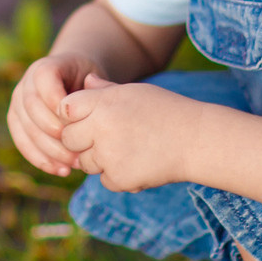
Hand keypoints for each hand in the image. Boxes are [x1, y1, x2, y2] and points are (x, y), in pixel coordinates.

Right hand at [6, 52, 103, 176]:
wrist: (74, 84)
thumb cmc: (90, 84)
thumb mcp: (96, 79)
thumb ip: (96, 86)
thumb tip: (90, 86)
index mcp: (45, 67)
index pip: (44, 80)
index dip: (57, 101)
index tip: (77, 121)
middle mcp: (25, 84)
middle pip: (32, 108)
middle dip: (55, 133)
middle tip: (78, 151)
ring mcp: (17, 104)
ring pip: (26, 129)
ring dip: (50, 151)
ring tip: (74, 165)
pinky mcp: (16, 122)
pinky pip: (22, 143)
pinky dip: (41, 160)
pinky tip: (61, 170)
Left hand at [58, 77, 193, 191]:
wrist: (195, 140)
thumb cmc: (166, 111)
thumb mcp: (135, 92)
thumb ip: (104, 90)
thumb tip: (84, 81)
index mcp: (103, 102)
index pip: (65, 109)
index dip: (74, 115)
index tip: (89, 118)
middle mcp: (101, 128)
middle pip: (68, 139)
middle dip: (81, 141)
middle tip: (106, 138)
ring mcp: (108, 156)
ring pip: (85, 163)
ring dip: (99, 160)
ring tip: (128, 148)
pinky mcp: (119, 179)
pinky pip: (104, 180)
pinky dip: (117, 176)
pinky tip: (138, 163)